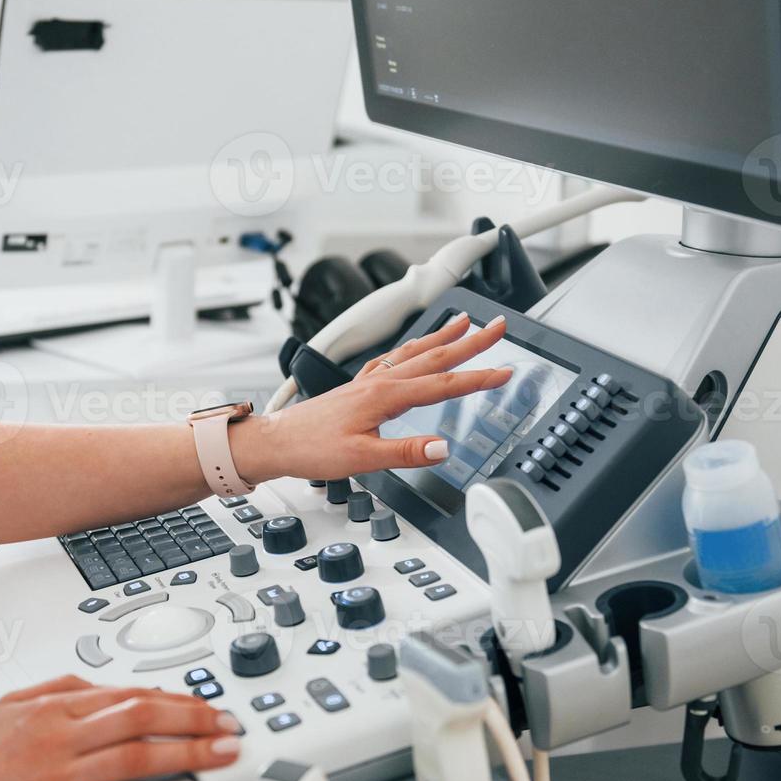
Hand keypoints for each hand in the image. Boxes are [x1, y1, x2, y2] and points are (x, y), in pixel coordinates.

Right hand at [0, 675, 240, 780]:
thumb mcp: (7, 708)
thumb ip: (56, 690)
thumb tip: (101, 685)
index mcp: (49, 709)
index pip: (126, 694)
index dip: (174, 698)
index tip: (205, 706)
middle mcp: (57, 739)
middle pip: (139, 717)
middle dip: (194, 719)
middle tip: (228, 726)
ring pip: (135, 760)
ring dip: (187, 756)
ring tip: (221, 757)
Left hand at [234, 313, 512, 481]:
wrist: (276, 441)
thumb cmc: (312, 449)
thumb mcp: (362, 459)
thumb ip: (405, 452)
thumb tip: (442, 447)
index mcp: (385, 396)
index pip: (443, 384)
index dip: (477, 378)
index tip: (504, 371)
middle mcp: (379, 381)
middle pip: (435, 356)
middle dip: (471, 342)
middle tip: (499, 327)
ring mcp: (369, 381)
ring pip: (415, 352)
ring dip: (444, 337)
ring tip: (465, 322)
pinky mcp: (359, 386)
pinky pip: (395, 359)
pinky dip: (414, 348)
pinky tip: (416, 348)